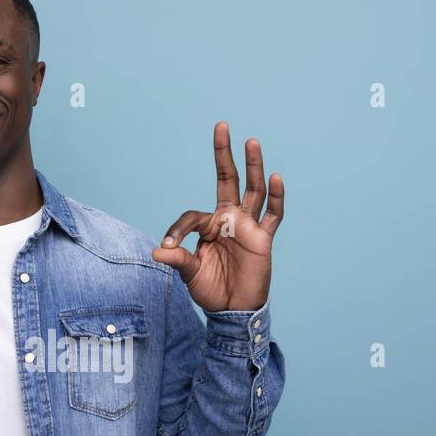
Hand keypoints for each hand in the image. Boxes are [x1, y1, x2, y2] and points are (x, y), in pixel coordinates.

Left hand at [152, 121, 283, 311]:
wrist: (234, 309)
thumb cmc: (211, 289)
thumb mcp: (190, 274)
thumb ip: (178, 260)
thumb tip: (158, 253)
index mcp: (209, 226)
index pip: (193, 215)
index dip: (178, 229)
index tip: (167, 247)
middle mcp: (229, 220)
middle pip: (228, 179)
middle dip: (224, 154)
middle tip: (221, 126)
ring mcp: (248, 226)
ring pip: (253, 190)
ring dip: (253, 166)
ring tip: (251, 141)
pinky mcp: (263, 239)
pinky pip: (273, 215)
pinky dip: (277, 197)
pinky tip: (276, 176)